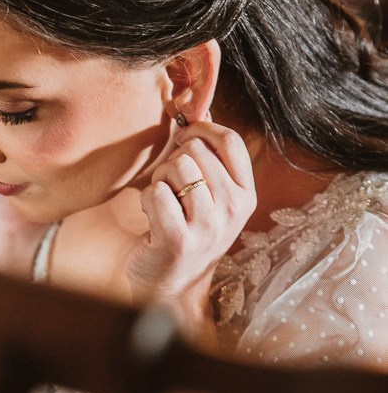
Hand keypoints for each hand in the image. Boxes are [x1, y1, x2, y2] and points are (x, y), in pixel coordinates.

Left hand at [126, 122, 255, 342]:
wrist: (168, 285)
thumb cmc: (185, 230)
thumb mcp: (208, 194)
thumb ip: (208, 153)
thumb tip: (201, 107)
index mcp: (246, 195)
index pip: (230, 140)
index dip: (200, 130)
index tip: (182, 140)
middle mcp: (234, 210)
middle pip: (196, 151)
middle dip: (173, 160)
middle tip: (170, 187)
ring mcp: (209, 227)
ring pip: (176, 167)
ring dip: (159, 180)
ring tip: (163, 202)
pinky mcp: (179, 241)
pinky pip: (156, 193)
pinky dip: (146, 200)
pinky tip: (152, 218)